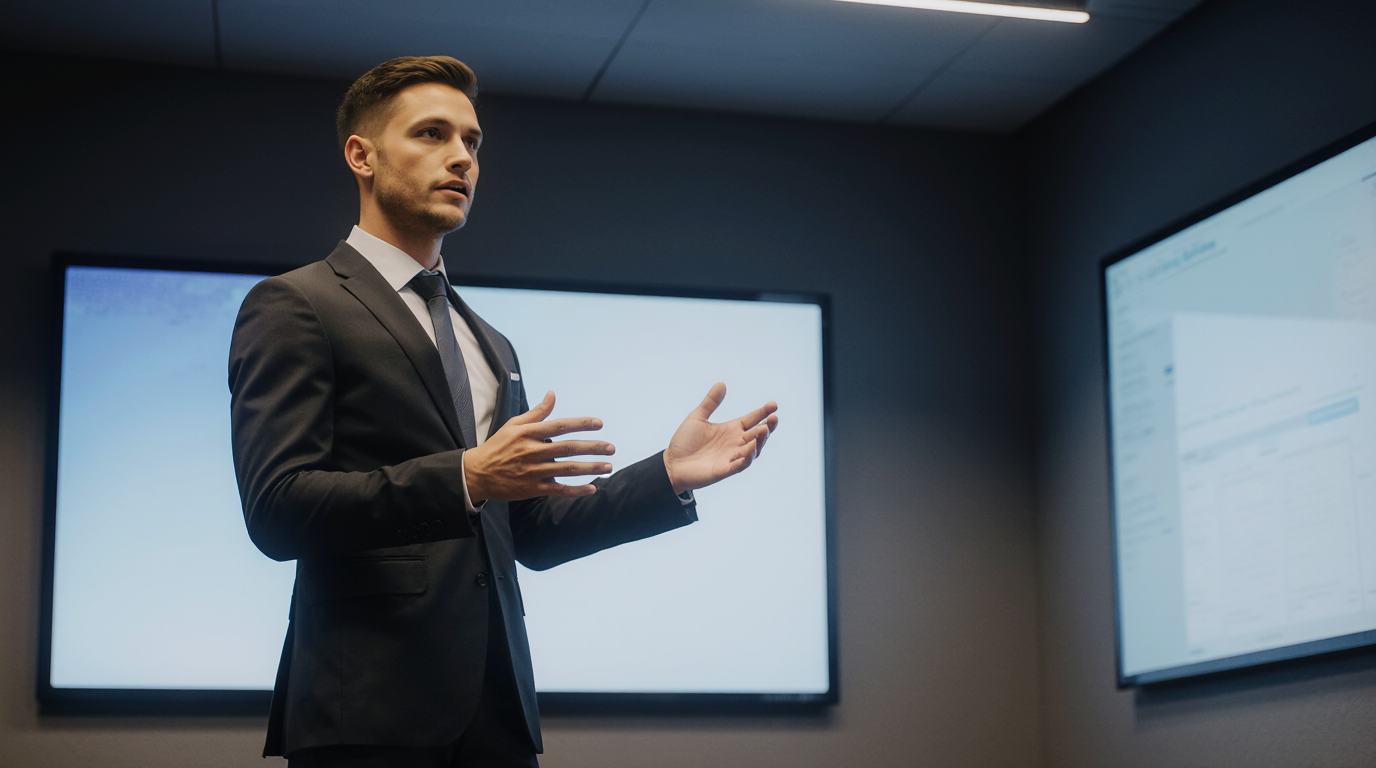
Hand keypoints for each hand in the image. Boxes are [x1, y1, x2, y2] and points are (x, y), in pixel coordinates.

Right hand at [463, 391, 615, 501]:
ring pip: (567, 469)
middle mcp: (533, 451)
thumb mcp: (514, 424)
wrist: (478, 473)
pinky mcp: (532, 489)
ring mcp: (533, 471)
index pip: (560, 426)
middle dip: (593, 448)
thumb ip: (537, 412)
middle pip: (568, 448)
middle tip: (611, 447)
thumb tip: (553, 394)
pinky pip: (558, 490)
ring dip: (590, 469)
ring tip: (608, 467)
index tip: (599, 424)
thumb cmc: (498, 446)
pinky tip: (591, 489)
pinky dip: (575, 491)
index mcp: (529, 433)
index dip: (581, 424)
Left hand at [663, 383, 778, 494]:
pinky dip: (747, 458)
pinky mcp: (725, 470)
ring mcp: (732, 457)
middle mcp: (735, 443)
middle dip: (767, 427)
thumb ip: (710, 402)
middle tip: (773, 418)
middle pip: (757, 435)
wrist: (672, 463)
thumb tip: (721, 384)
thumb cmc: (684, 442)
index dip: (763, 413)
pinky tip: (752, 449)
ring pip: (753, 450)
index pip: (752, 420)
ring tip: (763, 430)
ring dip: (760, 441)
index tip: (773, 404)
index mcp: (731, 429)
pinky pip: (740, 465)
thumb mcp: (697, 418)